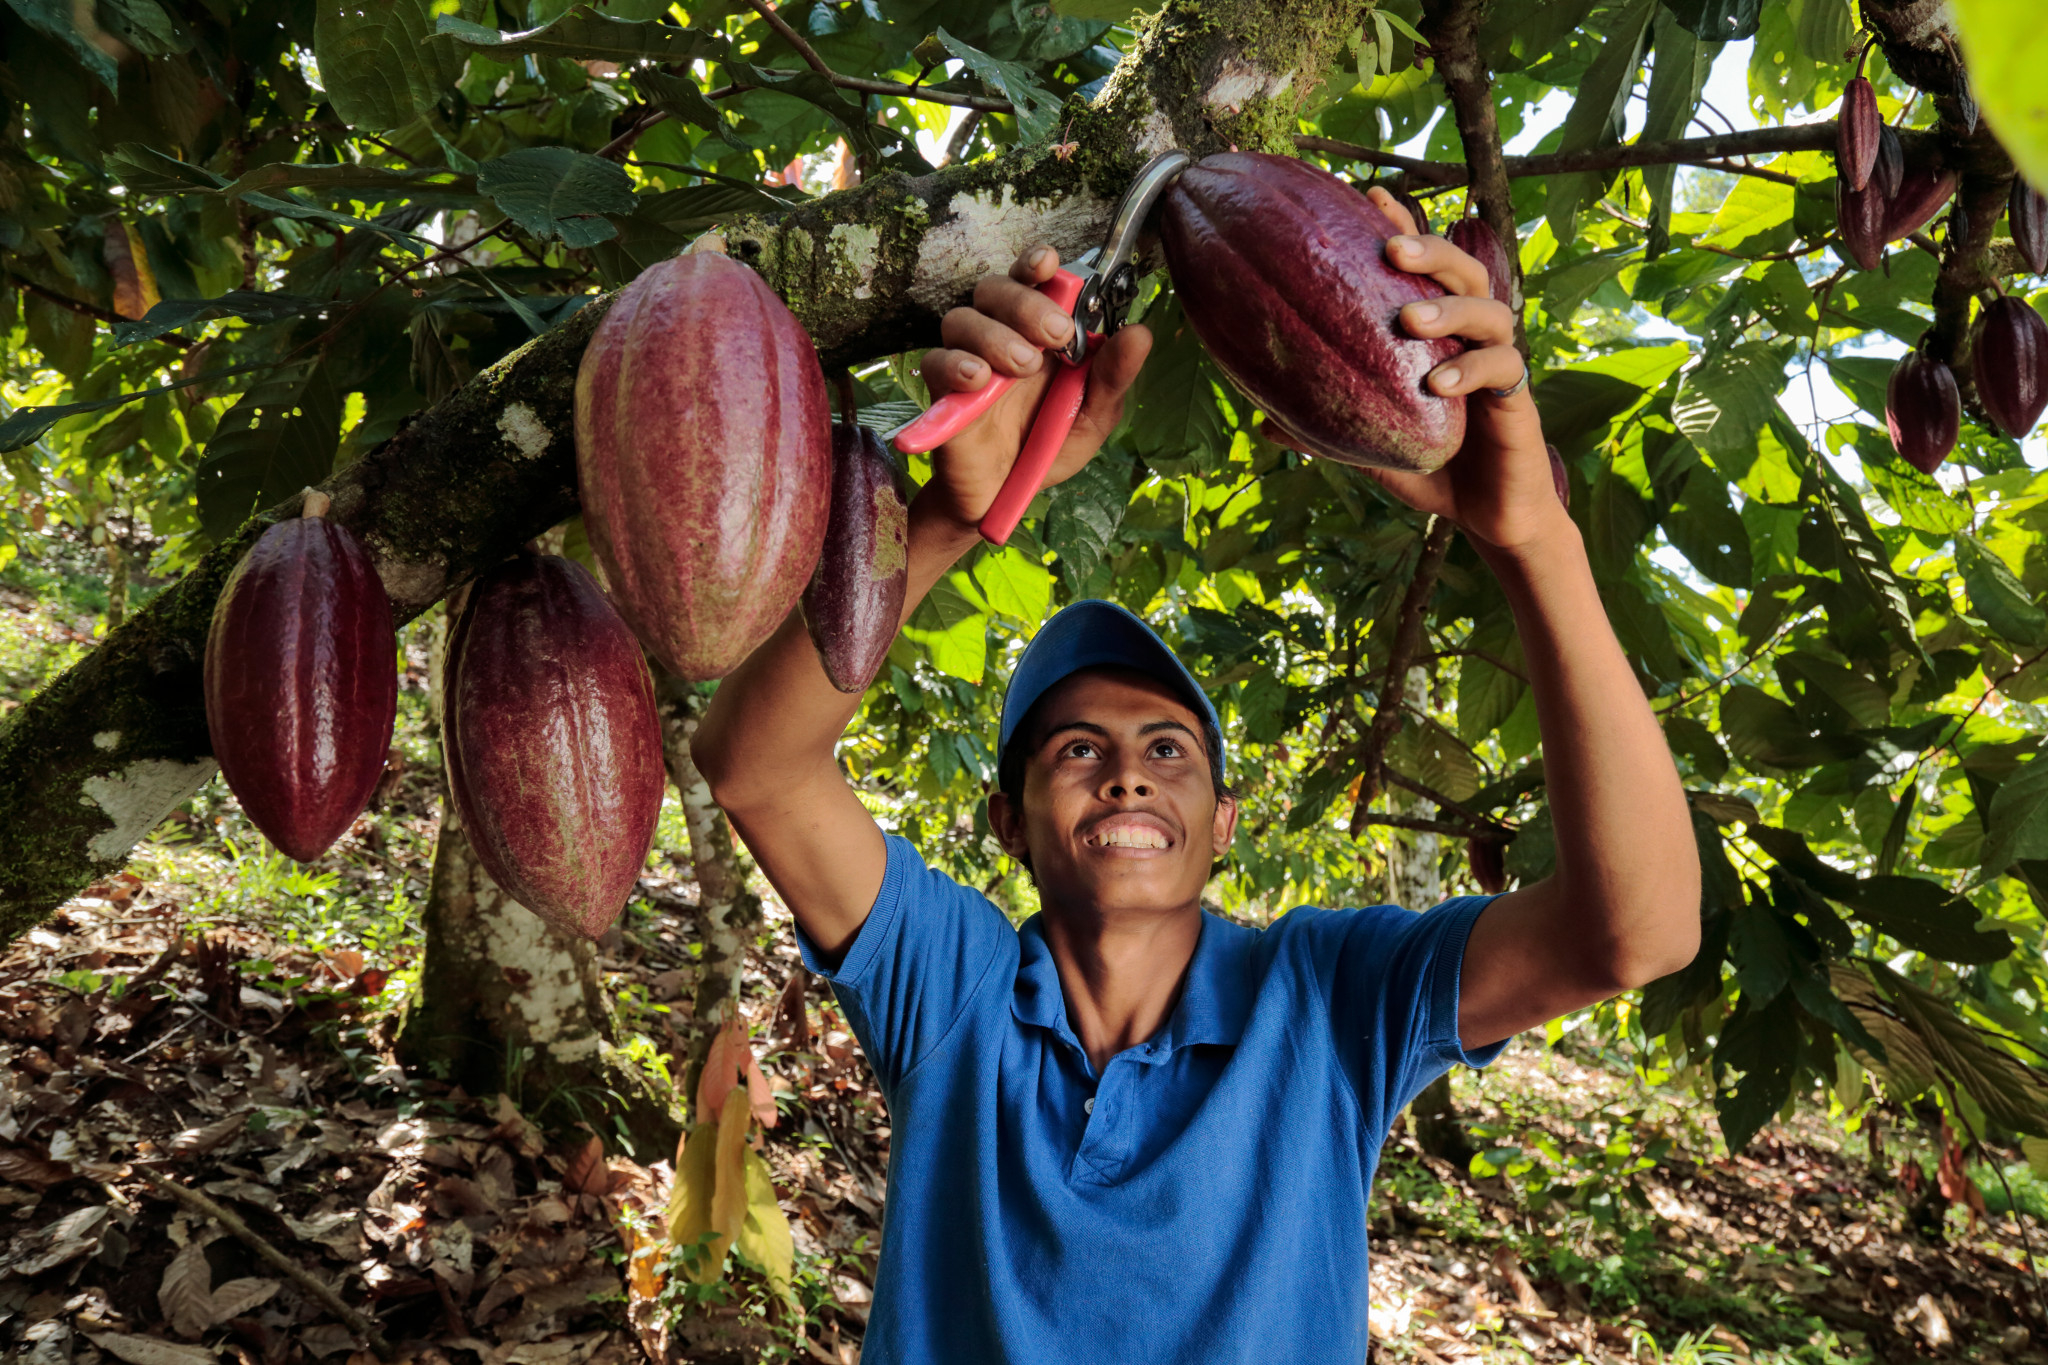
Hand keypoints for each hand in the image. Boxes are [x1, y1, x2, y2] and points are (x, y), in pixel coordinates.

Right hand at [915, 246, 1151, 532]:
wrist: (1005, 500)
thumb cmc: (1047, 449)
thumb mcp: (1092, 417)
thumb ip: (1112, 378)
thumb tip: (1139, 334)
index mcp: (1039, 333)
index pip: (1031, 280)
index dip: (1036, 264)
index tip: (1048, 264)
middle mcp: (1000, 337)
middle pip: (994, 289)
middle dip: (1025, 303)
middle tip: (1055, 335)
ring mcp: (969, 363)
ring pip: (962, 318)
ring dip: (995, 334)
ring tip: (1023, 367)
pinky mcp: (943, 394)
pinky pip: (936, 362)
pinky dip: (956, 364)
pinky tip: (979, 379)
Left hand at [1264, 187, 1568, 555]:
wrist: (1486, 517)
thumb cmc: (1431, 468)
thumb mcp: (1369, 448)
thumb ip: (1327, 430)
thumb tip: (1262, 422)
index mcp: (1439, 334)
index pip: (1424, 269)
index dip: (1403, 229)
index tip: (1370, 196)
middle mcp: (1470, 337)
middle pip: (1465, 270)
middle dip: (1431, 250)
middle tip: (1391, 248)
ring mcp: (1497, 362)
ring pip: (1490, 309)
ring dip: (1450, 306)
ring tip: (1410, 319)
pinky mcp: (1518, 398)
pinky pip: (1503, 367)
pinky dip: (1471, 368)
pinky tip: (1440, 383)